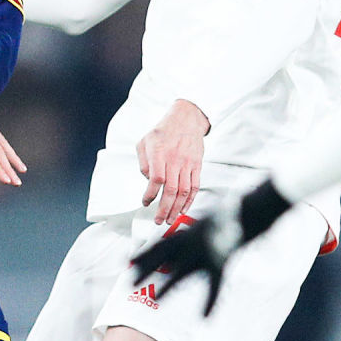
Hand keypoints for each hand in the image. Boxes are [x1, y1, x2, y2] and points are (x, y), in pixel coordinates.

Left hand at [128, 180, 293, 313]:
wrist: (245, 212)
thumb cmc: (225, 217)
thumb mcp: (203, 223)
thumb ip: (192, 235)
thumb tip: (185, 241)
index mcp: (185, 234)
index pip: (160, 246)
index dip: (144, 254)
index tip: (129, 262)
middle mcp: (189, 244)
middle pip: (163, 259)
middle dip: (146, 271)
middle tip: (130, 282)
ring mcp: (203, 255)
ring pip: (182, 274)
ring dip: (168, 287)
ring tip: (155, 300)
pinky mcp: (218, 264)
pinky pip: (214, 286)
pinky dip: (209, 302)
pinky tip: (204, 317)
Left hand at [137, 99, 208, 225]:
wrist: (187, 119)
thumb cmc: (164, 131)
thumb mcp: (145, 141)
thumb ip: (143, 162)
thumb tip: (147, 180)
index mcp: (160, 153)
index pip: (156, 178)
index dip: (150, 194)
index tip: (145, 202)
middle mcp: (175, 159)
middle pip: (170, 190)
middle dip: (164, 209)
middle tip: (158, 221)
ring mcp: (187, 164)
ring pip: (183, 192)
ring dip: (176, 209)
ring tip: (170, 220)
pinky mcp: (197, 166)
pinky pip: (194, 187)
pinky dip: (189, 201)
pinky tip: (183, 210)